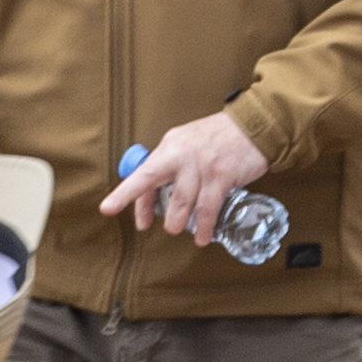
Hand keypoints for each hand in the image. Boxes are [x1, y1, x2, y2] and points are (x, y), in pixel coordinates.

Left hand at [98, 111, 271, 246]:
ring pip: (182, 202)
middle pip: (156, 186)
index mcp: (170, 145)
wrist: (253, 126)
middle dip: (158, 212)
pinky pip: (208, 208)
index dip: (124, 193)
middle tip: (166, 225)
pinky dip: (203, 226)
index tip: (108, 208)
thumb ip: (169, 164)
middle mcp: (182, 154)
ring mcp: (202, 166)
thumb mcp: (186, 141)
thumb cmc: (218, 137)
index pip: (143, 172)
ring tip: (181, 230)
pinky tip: (202, 235)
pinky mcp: (221, 176)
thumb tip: (150, 194)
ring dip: (180, 222)